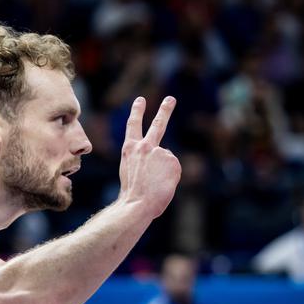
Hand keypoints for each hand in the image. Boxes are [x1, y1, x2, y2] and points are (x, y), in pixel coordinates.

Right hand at [118, 96, 180, 218]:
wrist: (137, 204)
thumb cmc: (132, 194)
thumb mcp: (131, 171)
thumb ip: (144, 160)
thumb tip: (160, 161)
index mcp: (129, 149)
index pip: (133, 125)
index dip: (136, 111)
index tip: (140, 100)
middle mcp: (145, 146)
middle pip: (158, 125)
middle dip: (164, 110)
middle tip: (171, 99)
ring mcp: (160, 152)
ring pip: (166, 161)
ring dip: (163, 173)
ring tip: (154, 185)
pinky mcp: (172, 160)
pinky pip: (174, 169)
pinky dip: (170, 178)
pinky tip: (162, 184)